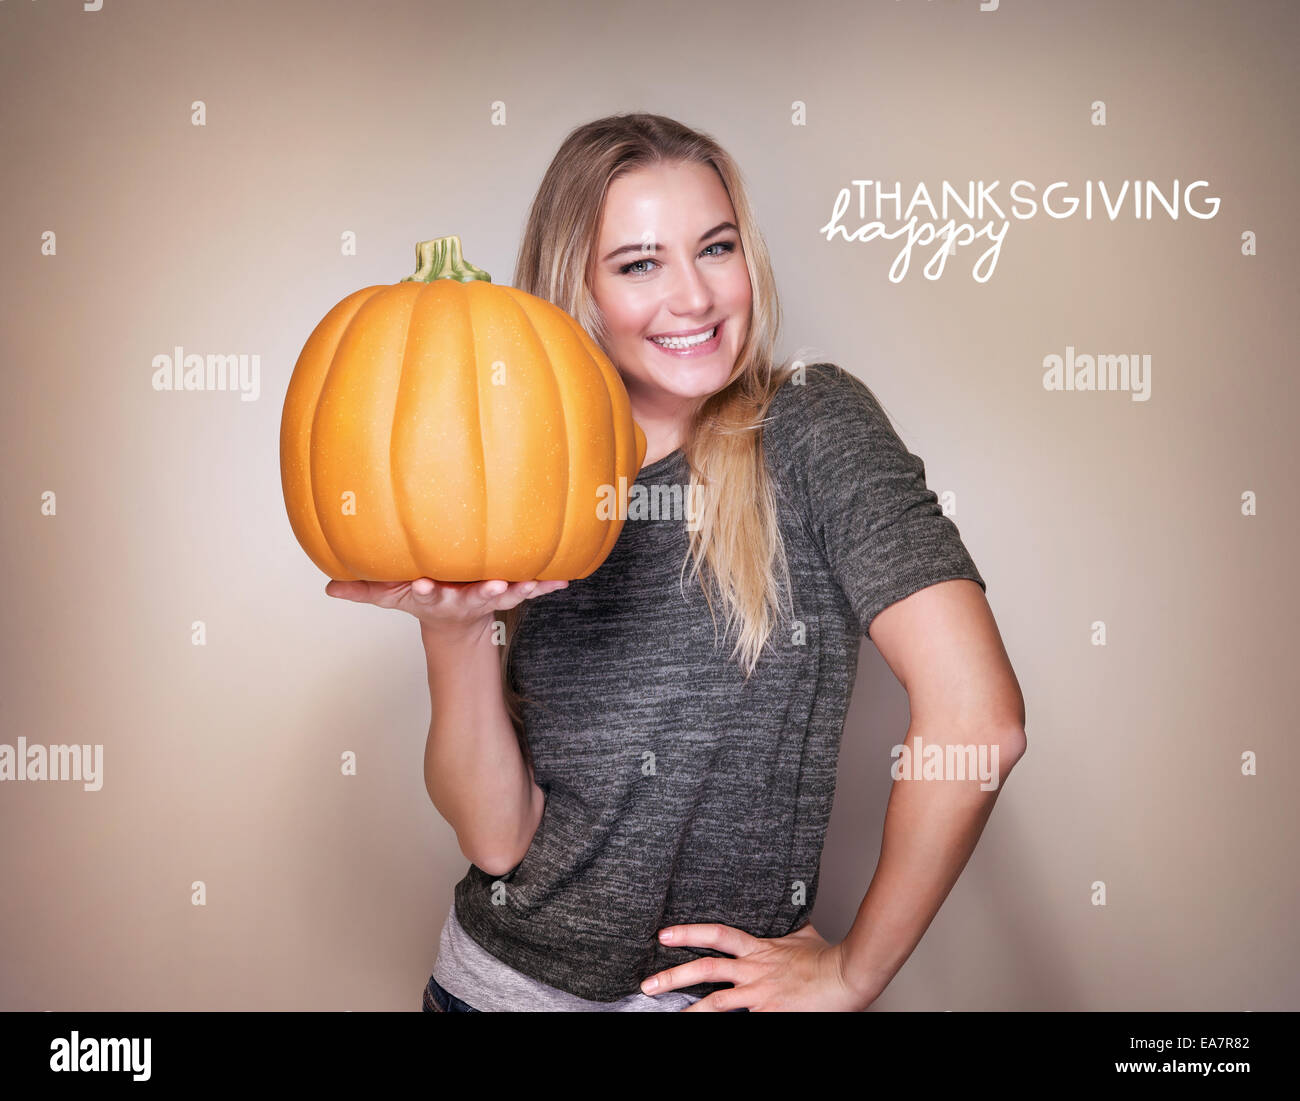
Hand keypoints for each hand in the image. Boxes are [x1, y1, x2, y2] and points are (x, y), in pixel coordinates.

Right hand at [325, 576, 567, 637]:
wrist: (455, 620)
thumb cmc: (423, 597)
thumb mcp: (392, 595)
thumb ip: (363, 591)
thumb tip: (329, 588)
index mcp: (437, 598)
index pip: (429, 594)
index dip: (426, 590)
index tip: (425, 584)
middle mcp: (465, 599)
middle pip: (475, 597)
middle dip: (486, 592)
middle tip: (496, 586)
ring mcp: (490, 597)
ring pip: (508, 594)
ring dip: (522, 589)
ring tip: (534, 583)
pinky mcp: (510, 592)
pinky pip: (532, 589)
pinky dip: (547, 585)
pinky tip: (565, 579)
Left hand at [640, 920, 872, 1011]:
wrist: (847, 976)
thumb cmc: (827, 958)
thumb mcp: (802, 934)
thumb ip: (785, 928)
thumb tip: (786, 909)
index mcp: (758, 949)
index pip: (716, 935)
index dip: (688, 933)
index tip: (663, 934)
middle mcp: (754, 970)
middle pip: (705, 969)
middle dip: (672, 976)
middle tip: (647, 984)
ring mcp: (760, 994)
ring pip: (715, 1003)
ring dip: (688, 1010)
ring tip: (665, 1016)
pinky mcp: (770, 1013)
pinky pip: (740, 1023)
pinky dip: (724, 1026)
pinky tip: (704, 1028)